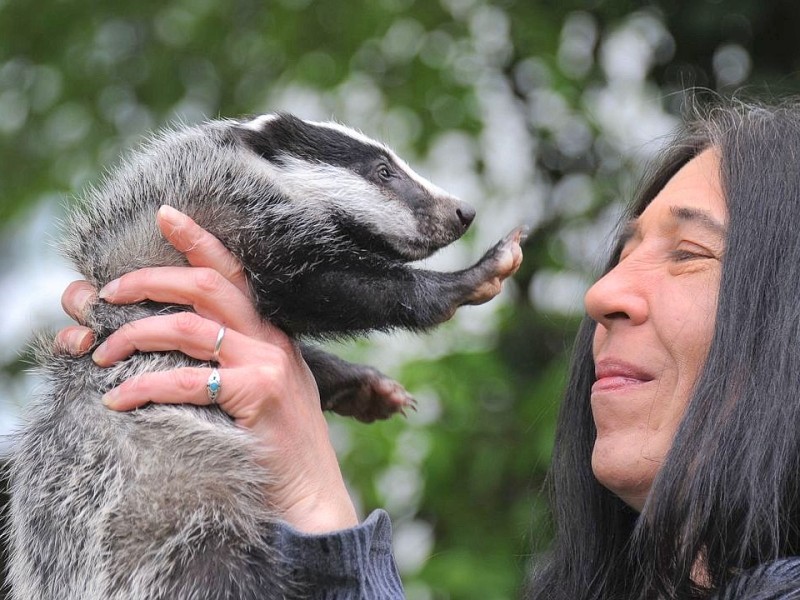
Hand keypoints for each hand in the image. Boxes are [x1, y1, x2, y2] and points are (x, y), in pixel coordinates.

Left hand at [58, 205, 357, 533]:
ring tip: (101, 352)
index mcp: (272, 333)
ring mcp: (267, 365)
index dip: (198, 241)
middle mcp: (271, 340)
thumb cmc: (279, 446)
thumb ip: (236, 360)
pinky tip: (118, 399)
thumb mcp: (266, 388)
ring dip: (134, 335)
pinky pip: (186, 380)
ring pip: (188, 327)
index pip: (233, 274)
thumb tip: (177, 342)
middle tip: (108, 292)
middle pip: (205, 287)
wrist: (312, 494)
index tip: (165, 215)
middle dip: (149, 281)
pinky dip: (143, 387)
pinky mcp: (257, 395)